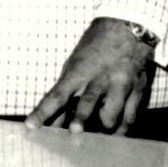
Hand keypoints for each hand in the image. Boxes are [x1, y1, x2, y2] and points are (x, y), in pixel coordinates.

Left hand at [25, 18, 157, 130]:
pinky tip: (115, 136)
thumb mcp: (75, 65)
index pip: (56, 95)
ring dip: (103, 130)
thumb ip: (66, 93)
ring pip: (112, 115)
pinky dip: (121, 129)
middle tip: (74, 131)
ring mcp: (120, 85)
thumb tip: (53, 122)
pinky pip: (129, 117)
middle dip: (81, 118)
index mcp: (78, 72)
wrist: (128, 27)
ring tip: (98, 138)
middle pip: (88, 103)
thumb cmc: (95, 48)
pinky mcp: (137, 90)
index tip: (30, 126)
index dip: (42, 112)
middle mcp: (99, 79)